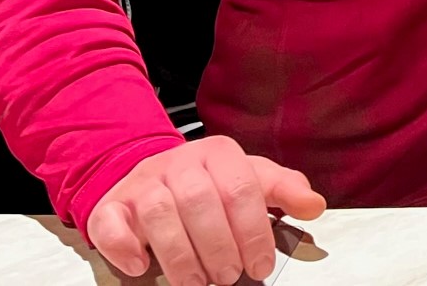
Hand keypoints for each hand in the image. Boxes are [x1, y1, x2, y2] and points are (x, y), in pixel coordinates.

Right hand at [85, 136, 324, 285]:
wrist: (152, 177)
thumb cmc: (209, 185)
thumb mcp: (250, 180)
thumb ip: (283, 190)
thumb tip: (315, 205)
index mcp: (218, 154)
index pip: (241, 189)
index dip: (254, 232)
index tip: (260, 266)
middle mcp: (178, 163)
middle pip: (199, 200)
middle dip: (218, 246)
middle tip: (228, 277)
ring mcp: (142, 183)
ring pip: (159, 213)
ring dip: (180, 255)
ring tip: (196, 282)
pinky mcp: (111, 206)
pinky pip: (111, 223)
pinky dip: (125, 247)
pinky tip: (141, 266)